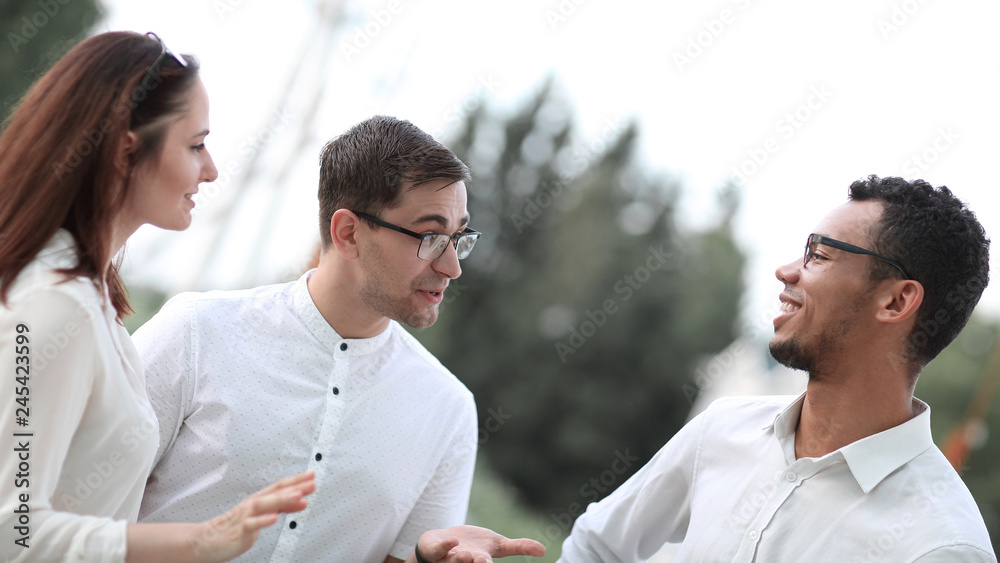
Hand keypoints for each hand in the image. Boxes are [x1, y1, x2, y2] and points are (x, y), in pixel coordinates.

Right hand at [191, 470, 315, 561]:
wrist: (206, 541)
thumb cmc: (234, 528)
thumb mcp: (262, 516)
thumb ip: (281, 508)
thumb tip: (302, 501)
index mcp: (259, 500)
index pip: (280, 487)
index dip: (296, 480)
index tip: (312, 475)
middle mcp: (252, 505)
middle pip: (275, 493)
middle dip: (295, 487)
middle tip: (312, 483)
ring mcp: (245, 517)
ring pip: (264, 504)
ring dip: (282, 499)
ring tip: (298, 496)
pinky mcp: (238, 531)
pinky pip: (251, 525)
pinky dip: (262, 521)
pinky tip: (273, 518)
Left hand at [417, 525, 545, 562]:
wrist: (442, 543)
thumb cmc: (473, 546)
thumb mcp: (497, 545)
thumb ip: (519, 547)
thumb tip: (544, 550)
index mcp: (482, 562)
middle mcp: (466, 562)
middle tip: (484, 562)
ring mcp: (449, 557)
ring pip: (455, 561)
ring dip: (461, 560)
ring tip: (468, 556)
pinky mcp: (435, 549)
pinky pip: (438, 550)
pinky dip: (445, 546)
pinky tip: (453, 541)